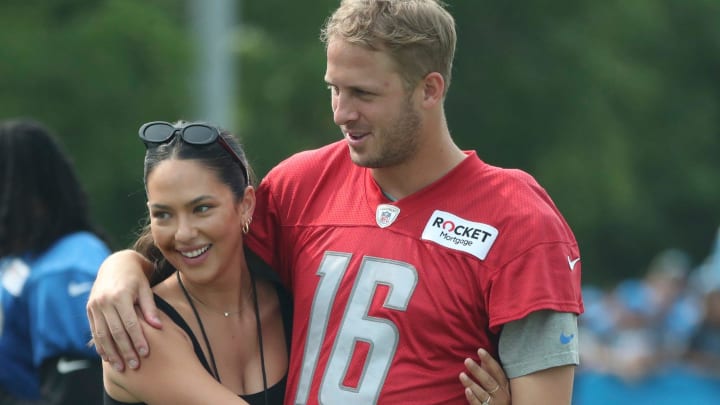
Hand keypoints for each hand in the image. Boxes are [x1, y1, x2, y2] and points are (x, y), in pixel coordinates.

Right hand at [86, 250, 159, 371]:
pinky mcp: (89, 309)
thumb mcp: (146, 289)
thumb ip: (150, 308)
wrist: (116, 264)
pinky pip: (94, 331)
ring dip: (111, 353)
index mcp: (120, 296)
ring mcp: (94, 306)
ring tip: (120, 367)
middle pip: (115, 332)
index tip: (145, 353)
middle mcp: (104, 301)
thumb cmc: (136, 278)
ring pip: (102, 335)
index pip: (130, 324)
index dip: (137, 340)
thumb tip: (158, 327)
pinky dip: (100, 345)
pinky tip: (107, 357)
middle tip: (134, 366)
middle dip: (125, 351)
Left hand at [459, 348, 510, 404]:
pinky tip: (466, 390)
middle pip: (489, 382)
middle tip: (467, 360)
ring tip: (461, 375)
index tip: (480, 350)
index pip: (497, 371)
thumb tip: (483, 358)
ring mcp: (494, 404)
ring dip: (472, 383)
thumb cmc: (501, 398)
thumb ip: (491, 373)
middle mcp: (501, 395)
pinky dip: (473, 398)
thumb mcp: (501, 386)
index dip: (489, 360)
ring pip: (482, 393)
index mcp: (505, 386)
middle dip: (478, 371)